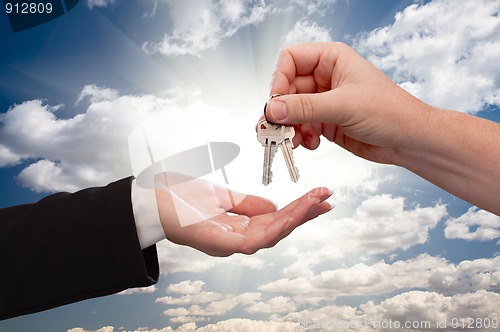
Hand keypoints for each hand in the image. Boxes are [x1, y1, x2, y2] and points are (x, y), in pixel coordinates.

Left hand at [154, 173, 332, 256]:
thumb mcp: (219, 196)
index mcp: (237, 227)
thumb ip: (246, 204)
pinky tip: (290, 216)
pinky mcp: (219, 244)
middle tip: (328, 198)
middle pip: (278, 229)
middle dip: (304, 214)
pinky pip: (254, 240)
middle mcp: (236, 239)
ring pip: (271, 236)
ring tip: (317, 203)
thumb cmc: (179, 198)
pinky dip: (275, 228)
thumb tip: (274, 207)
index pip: (275, 220)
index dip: (298, 209)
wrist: (148, 200)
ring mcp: (228, 244)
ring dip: (295, 219)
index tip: (319, 196)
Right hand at [264, 42, 430, 164]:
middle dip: (281, 110)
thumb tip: (272, 109)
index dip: (279, 79)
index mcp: (331, 59)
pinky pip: (301, 126)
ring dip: (289, 127)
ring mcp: (324, 101)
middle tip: (275, 128)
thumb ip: (305, 108)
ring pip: (291, 110)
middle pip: (287, 88)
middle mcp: (325, 78)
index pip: (291, 59)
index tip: (277, 102)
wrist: (409, 140)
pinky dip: (301, 137)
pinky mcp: (326, 121)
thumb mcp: (344, 106)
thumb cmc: (389, 112)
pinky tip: (311, 144)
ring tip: (293, 141)